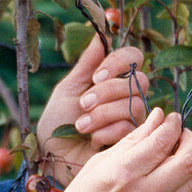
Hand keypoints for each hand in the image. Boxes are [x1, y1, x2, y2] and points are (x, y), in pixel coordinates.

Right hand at [35, 108, 191, 191]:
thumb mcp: (97, 163)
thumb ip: (131, 141)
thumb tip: (157, 118)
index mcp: (122, 172)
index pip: (162, 140)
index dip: (172, 124)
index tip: (171, 118)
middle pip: (189, 159)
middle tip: (182, 134)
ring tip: (178, 154)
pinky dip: (180, 181)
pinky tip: (167, 176)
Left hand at [36, 36, 148, 185]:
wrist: (53, 156)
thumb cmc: (57, 124)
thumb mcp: (67, 89)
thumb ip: (85, 64)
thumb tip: (100, 35)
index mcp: (111, 80)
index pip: (133, 57)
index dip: (119, 63)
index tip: (96, 76)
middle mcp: (127, 97)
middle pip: (138, 81)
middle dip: (106, 92)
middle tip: (83, 104)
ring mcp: (133, 119)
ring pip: (135, 105)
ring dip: (102, 114)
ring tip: (81, 125)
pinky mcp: (134, 141)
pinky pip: (130, 127)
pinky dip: (105, 132)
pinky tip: (92, 140)